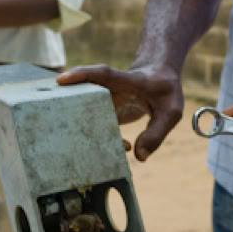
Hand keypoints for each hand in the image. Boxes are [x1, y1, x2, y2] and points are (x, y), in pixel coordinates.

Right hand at [55, 64, 182, 161]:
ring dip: (88, 133)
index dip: (82, 75)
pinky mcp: (103, 114)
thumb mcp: (171, 111)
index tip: (62, 80)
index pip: (102, 74)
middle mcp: (109, 89)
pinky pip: (96, 128)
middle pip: (83, 95)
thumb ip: (157, 133)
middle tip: (64, 125)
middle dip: (68, 105)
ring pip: (86, 115)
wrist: (160, 80)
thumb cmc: (165, 91)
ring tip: (113, 146)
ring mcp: (103, 101)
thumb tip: (139, 157)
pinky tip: (125, 147)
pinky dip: (102, 140)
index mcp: (126, 80)